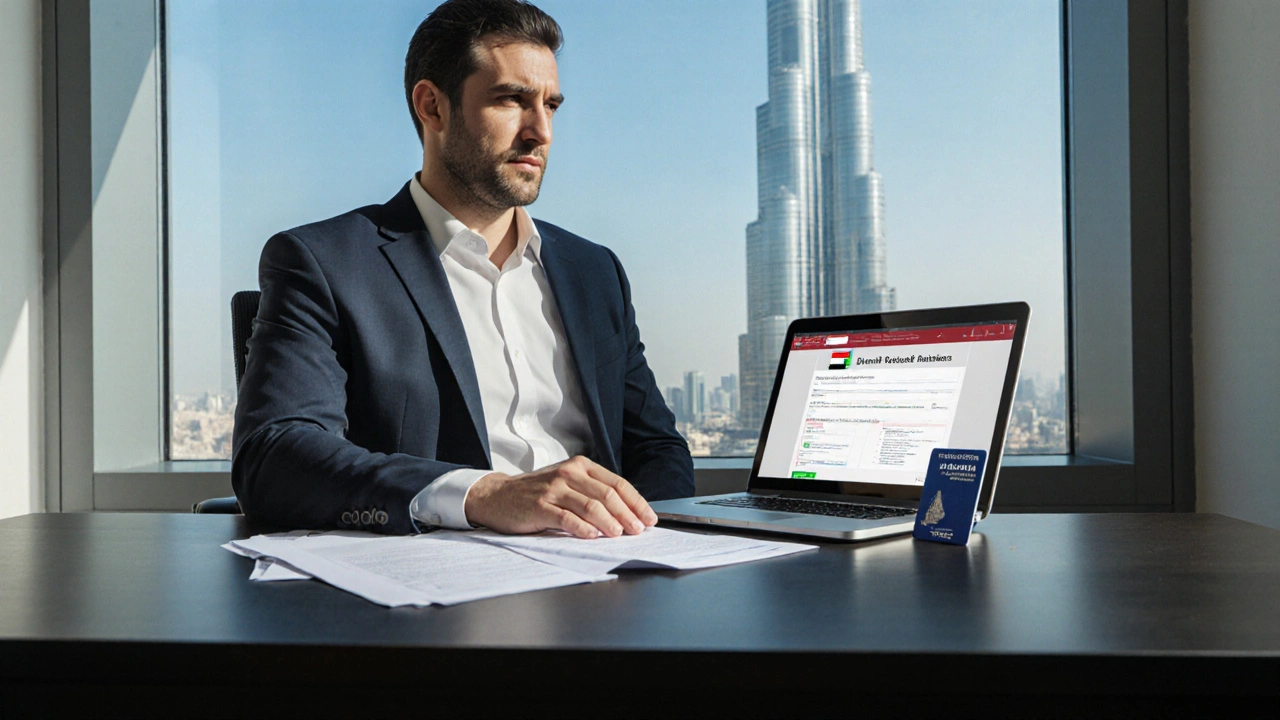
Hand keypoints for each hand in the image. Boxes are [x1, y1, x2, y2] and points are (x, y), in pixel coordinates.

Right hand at [463, 456, 657, 538]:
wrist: (498, 495)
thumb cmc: (536, 493)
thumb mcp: (567, 483)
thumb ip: (592, 492)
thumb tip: (627, 513)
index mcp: (581, 466)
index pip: (617, 483)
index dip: (636, 502)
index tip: (649, 518)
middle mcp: (569, 473)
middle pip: (608, 495)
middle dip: (628, 515)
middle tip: (638, 530)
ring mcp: (554, 489)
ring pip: (591, 506)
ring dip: (610, 523)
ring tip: (620, 535)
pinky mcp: (540, 506)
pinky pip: (567, 518)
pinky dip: (583, 529)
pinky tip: (593, 537)